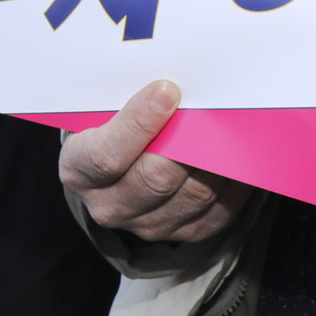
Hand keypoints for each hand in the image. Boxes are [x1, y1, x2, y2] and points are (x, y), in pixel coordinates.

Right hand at [59, 81, 252, 242]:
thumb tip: (167, 83)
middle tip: (211, 105)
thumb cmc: (107, 124)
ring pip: (194, 193)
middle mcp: (109, 205)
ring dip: (216, 158)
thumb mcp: (98, 110)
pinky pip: (219, 210)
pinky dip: (233, 181)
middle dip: (187, 140)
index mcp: (78, 171)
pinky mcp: (185, 232)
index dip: (138, 123)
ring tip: (230, 124)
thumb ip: (122, 99)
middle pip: (155, 178)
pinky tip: (237, 153)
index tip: (166, 91)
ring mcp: (148, 224)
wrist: (113, 163)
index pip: (106, 156)